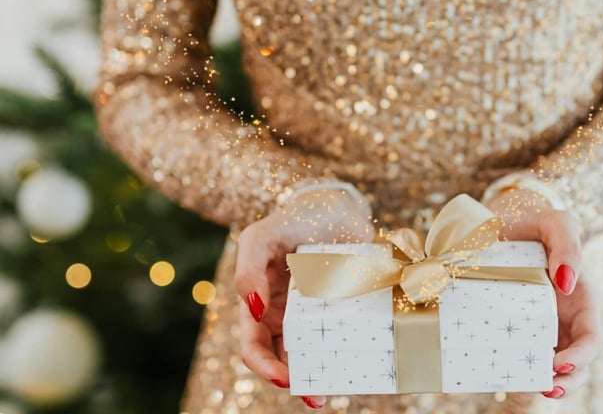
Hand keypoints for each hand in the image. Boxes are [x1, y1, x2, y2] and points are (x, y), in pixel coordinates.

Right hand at [235, 187, 374, 408]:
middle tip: (316, 397)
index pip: (254, 345)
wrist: (335, 208)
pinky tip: (353, 366)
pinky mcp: (344, 310)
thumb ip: (248, 268)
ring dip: (319, 376)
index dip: (264, 366)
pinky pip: (340, 338)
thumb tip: (253, 309)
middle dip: (295, 381)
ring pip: (312, 355)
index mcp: (260, 304)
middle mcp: (285, 315)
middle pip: (283, 359)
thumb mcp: (261, 237)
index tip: (285, 378)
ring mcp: (315, 315)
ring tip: (331, 391)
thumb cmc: (292, 221)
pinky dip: (343, 354)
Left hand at [485, 188, 600, 399]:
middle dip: (569, 381)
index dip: (583, 356)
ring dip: (548, 383)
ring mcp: (539, 325)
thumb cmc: (533, 220)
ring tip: (533, 388)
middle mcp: (564, 317)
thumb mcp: (556, 222)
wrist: (498, 221)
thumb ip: (567, 244)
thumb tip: (568, 282)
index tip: (561, 363)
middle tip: (547, 388)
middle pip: (577, 361)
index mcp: (581, 298)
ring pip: (551, 365)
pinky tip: (506, 375)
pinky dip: (519, 367)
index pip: (592, 337)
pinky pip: (520, 352)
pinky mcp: (513, 326)